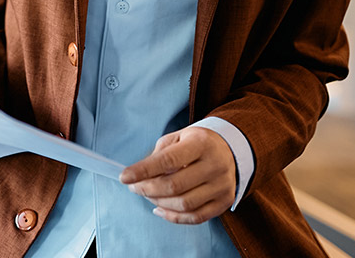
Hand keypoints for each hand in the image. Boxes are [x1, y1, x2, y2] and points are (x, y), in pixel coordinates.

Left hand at [119, 127, 236, 224]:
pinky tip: (160, 209)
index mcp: (201, 144)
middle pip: (175, 186)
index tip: (125, 176)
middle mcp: (215, 165)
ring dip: (159, 203)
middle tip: (134, 187)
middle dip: (148, 189)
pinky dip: (174, 217)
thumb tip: (141, 175)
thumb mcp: (178, 137)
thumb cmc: (197, 143)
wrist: (230, 150)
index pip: (168, 159)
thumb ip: (160, 154)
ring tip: (148, 196)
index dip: (144, 170)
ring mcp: (222, 185)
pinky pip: (196, 217)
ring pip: (184, 204)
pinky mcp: (224, 202)